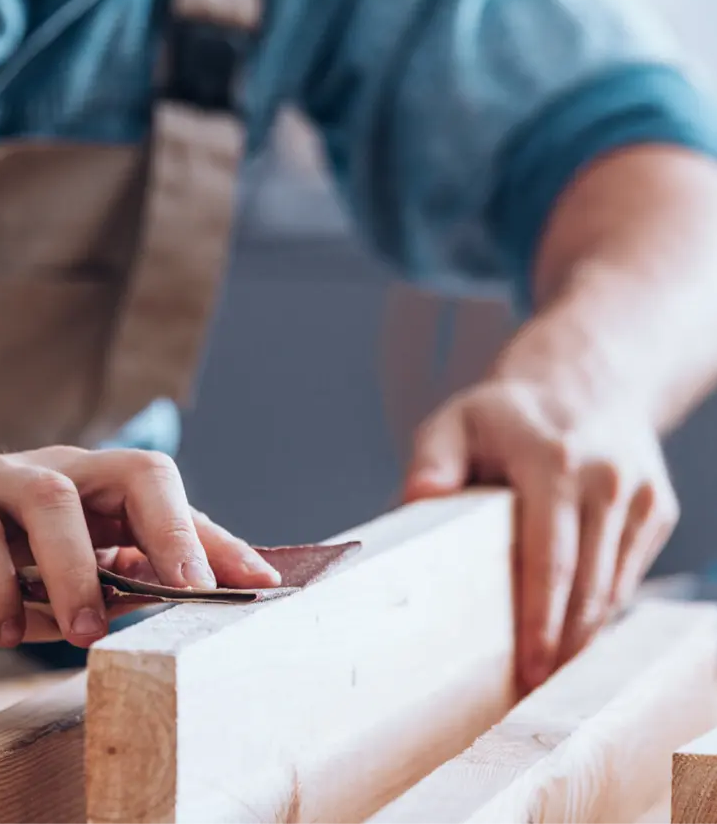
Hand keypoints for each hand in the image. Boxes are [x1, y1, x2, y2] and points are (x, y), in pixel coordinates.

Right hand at [0, 446, 281, 648]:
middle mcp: (58, 474)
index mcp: (94, 491)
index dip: (216, 540)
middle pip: (134, 470)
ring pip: (54, 502)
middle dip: (170, 530)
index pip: (170, 502)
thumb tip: (180, 606)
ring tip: (83, 631)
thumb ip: (110, 585)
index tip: (262, 582)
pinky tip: (2, 629)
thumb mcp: (53, 576)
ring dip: (78, 571)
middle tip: (188, 593)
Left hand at [401, 379, 678, 693]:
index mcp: (554, 459)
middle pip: (587, 585)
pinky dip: (601, 607)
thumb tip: (415, 500)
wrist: (585, 381)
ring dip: (582, 636)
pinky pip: (627, 575)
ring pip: (613, 588)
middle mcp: (607, 479)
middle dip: (561, 645)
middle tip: (531, 691)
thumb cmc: (506, 413)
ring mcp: (640, 496)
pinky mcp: (657, 510)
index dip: (540, 619)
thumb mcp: (456, 421)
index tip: (527, 666)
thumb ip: (433, 460)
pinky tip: (572, 633)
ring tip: (547, 676)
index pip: (550, 556)